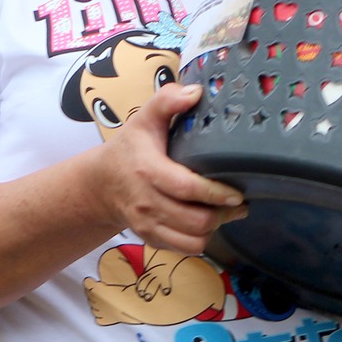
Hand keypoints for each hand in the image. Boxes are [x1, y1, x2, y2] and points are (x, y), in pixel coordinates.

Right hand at [92, 82, 246, 254]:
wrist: (102, 183)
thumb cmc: (130, 148)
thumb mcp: (144, 118)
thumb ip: (167, 100)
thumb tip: (196, 91)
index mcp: (148, 171)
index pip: (187, 189)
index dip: (216, 193)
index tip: (237, 192)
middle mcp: (147, 203)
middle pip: (196, 221)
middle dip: (223, 213)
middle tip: (239, 202)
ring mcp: (148, 225)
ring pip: (193, 241)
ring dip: (215, 228)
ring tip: (225, 212)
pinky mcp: (151, 239)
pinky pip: (185, 249)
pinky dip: (200, 239)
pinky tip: (207, 222)